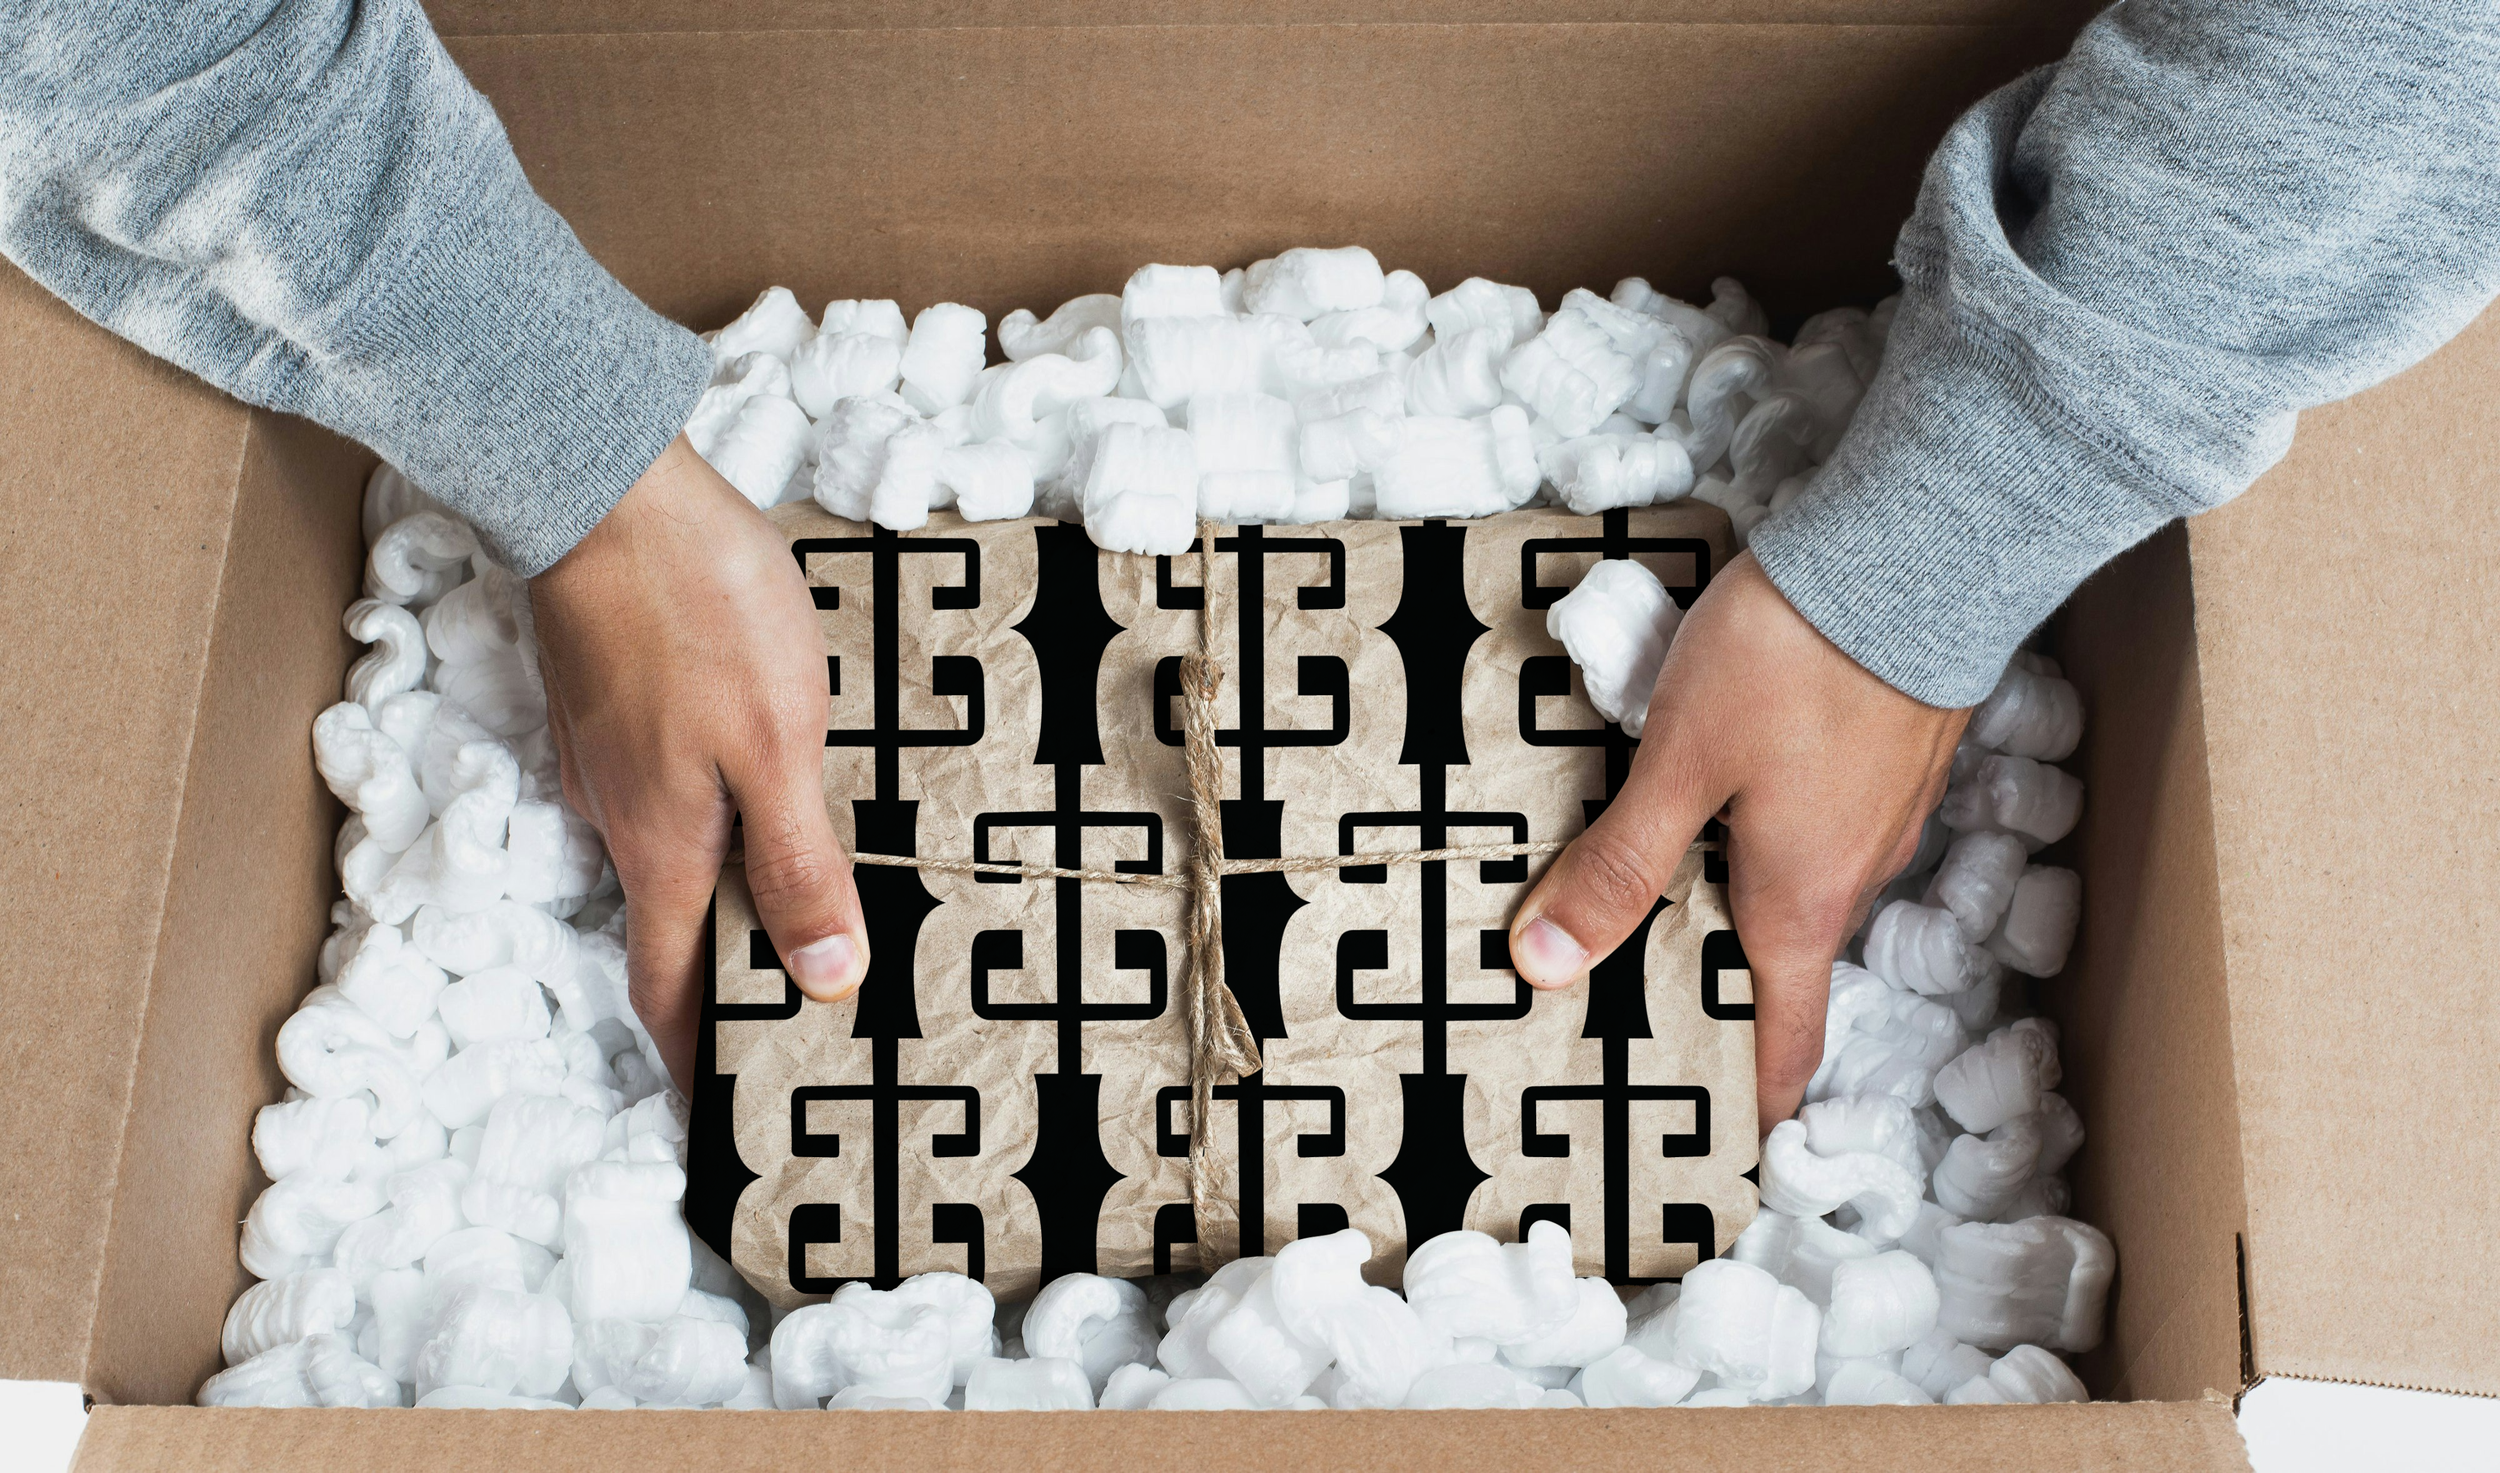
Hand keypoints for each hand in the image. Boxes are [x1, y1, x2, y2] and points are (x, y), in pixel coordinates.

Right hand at [531, 436, 867, 1089]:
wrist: (602, 482)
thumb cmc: (699, 608)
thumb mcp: (776, 745)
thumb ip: (797, 864)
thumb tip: (819, 982)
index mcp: (665, 848)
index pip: (672, 993)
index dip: (694, 1068)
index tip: (719, 1129)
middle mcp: (623, 819)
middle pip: (669, 937)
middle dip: (716, 999)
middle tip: (784, 1037)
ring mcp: (609, 760)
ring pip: (668, 864)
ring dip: (721, 910)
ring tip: (793, 931)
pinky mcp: (617, 705)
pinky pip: (665, 799)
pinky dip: (710, 830)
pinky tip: (760, 809)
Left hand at [1506, 552, 1966, 1133]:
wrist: (1916, 546)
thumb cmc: (1795, 658)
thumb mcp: (1678, 764)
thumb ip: (1615, 866)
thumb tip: (1542, 965)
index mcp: (1801, 907)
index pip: (1780, 1046)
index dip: (1745, 1107)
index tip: (1711, 1149)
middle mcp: (1853, 878)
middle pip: (1778, 968)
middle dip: (1707, 991)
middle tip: (1625, 1002)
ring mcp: (1880, 816)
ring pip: (1793, 888)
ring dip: (1728, 902)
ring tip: (1642, 891)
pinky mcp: (1884, 756)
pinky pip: (1814, 825)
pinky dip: (1759, 836)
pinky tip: (1706, 797)